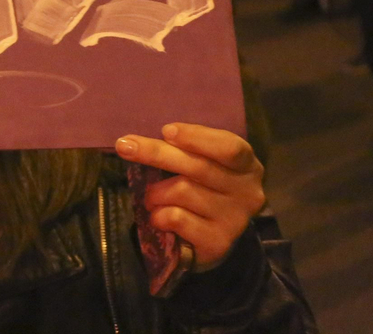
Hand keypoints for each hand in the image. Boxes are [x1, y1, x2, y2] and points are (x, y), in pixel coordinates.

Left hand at [117, 123, 266, 270]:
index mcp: (246, 166)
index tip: (166, 131)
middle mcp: (247, 193)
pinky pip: (176, 218)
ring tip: (153, 197)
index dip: (197, 138)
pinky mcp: (218, 242)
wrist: (211, 237)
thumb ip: (186, 150)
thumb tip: (146, 138)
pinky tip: (160, 217)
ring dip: (155, 193)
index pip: (229, 147)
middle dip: (156, 153)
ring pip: (182, 192)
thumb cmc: (202, 189)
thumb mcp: (202, 163)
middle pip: (198, 167)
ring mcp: (235, 220)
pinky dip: (159, 214)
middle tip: (124, 146)